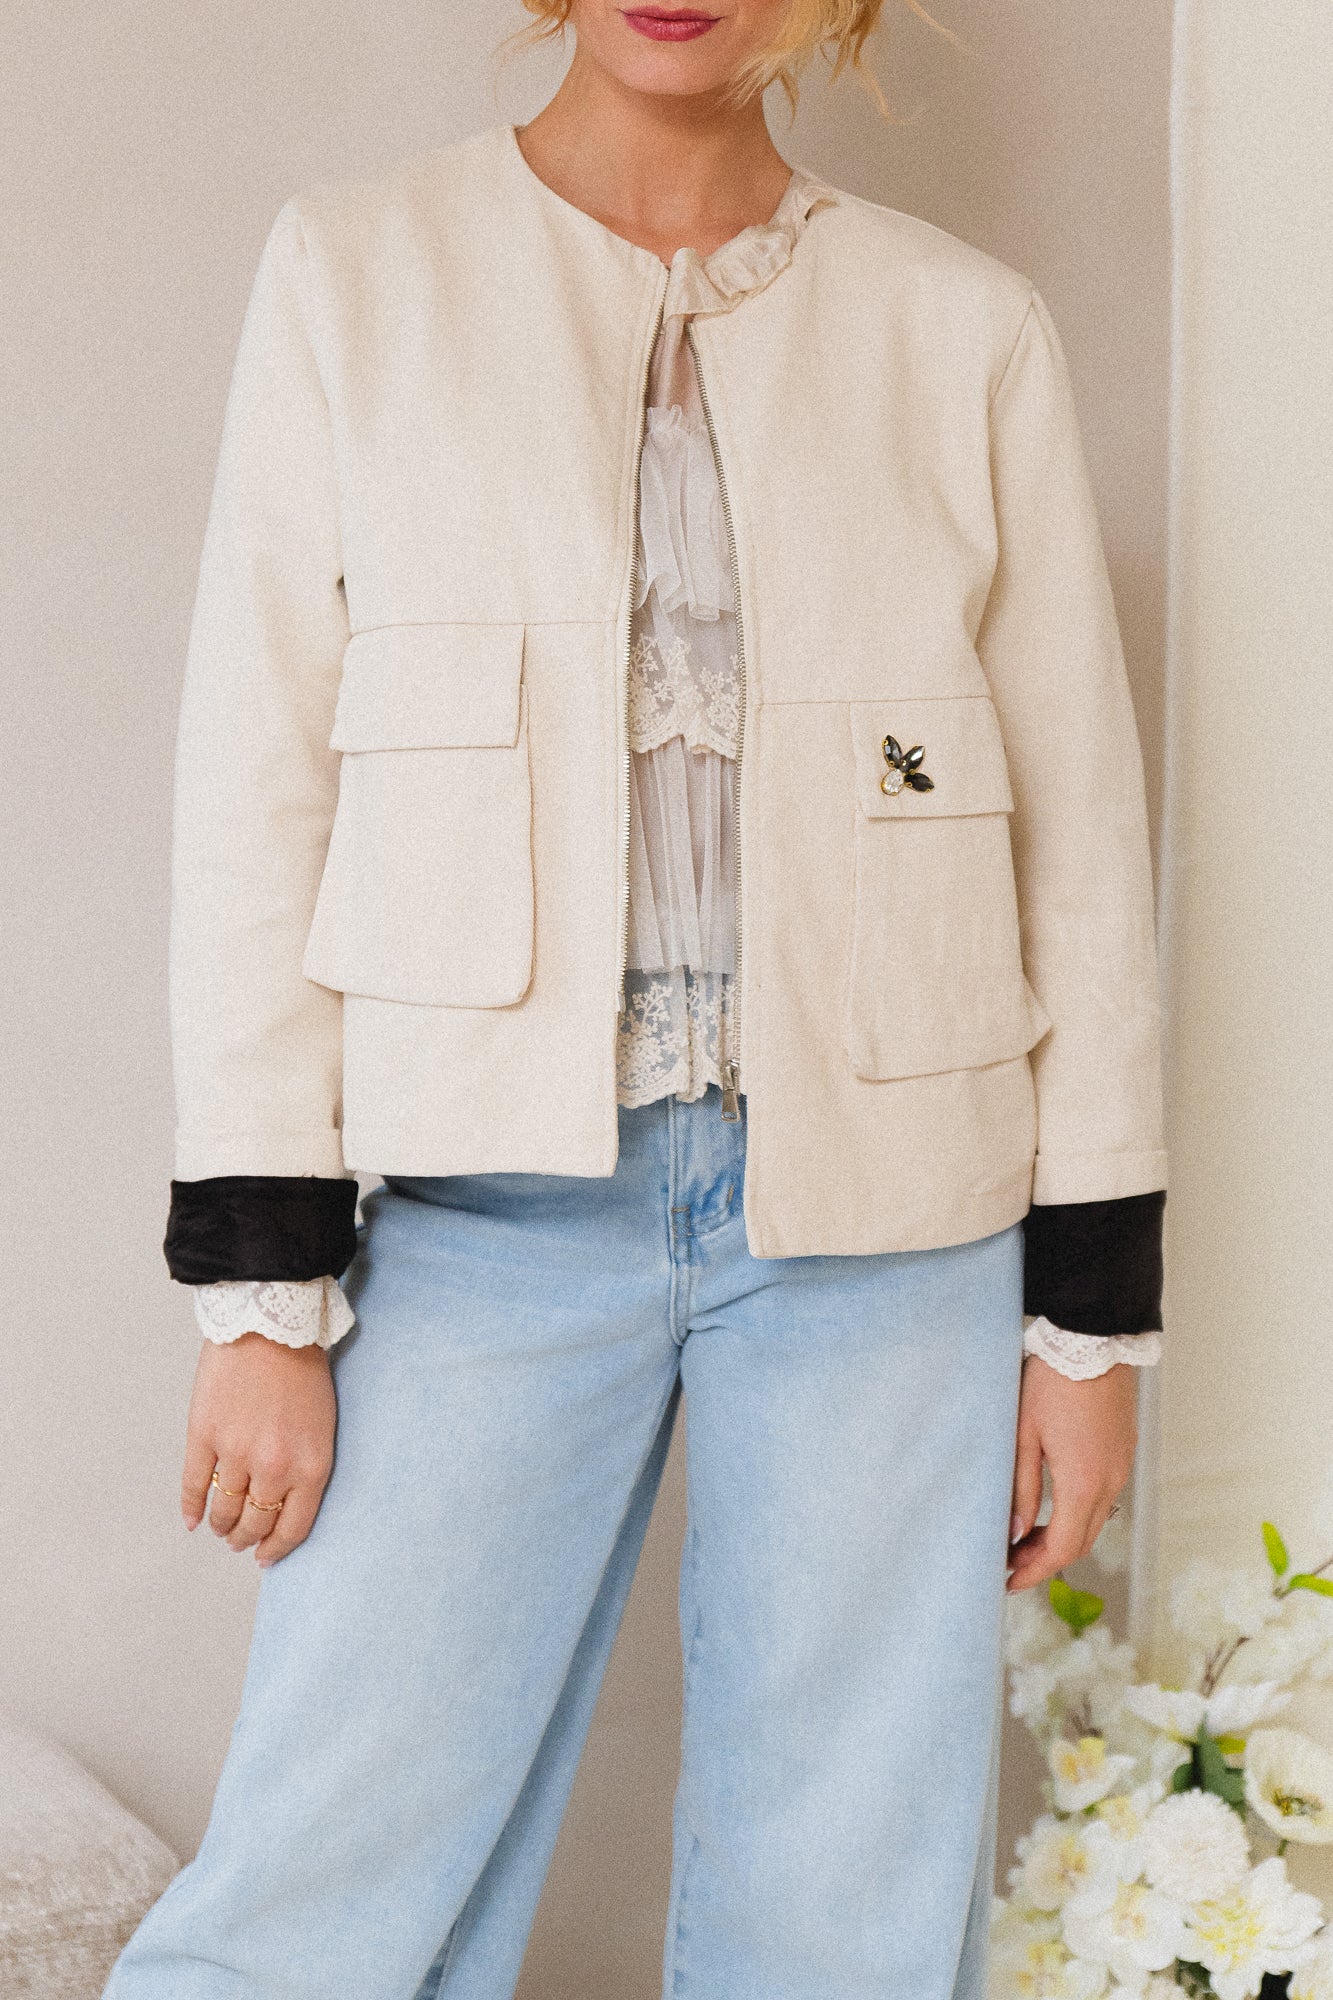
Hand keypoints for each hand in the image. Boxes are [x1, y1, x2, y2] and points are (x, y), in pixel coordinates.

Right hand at [181, 1334, 336, 1567]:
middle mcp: (274, 1468)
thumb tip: (284, 1501)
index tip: (266, 1555)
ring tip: (221, 1528)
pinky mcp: (205, 1436)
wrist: (271, 1325)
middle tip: (241, 1540)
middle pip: (255, 1522)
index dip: (276, 1548)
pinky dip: (191, 1507)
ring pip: (224, 1509)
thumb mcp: (323, 1424)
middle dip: (246, 1537)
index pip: (293, 1527)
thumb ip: (306, 1465)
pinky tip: (192, 1520)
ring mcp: (236, 1453)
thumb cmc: (304, 1369)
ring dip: (221, 1525)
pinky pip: (195, 1485)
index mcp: (311, 1466)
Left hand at [1005, 1356, 1137, 1592]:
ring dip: (1062, 1538)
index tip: (1007, 1581)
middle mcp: (1110, 1482)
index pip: (1062, 1549)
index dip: (1034, 1571)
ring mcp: (1121, 1468)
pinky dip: (1077, 1516)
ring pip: (1094, 1522)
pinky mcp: (1123, 1453)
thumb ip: (1022, 1487)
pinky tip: (1053, 1510)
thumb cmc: (1052, 1383)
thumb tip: (1014, 1530)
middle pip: (1081, 1542)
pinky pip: (1103, 1499)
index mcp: (1083, 1483)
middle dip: (1045, 1561)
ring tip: (1025, 1540)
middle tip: (1010, 1564)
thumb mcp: (1024, 1434)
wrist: (1093, 1341)